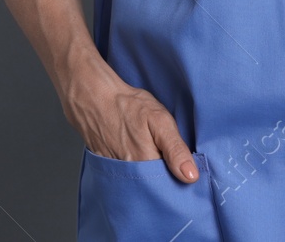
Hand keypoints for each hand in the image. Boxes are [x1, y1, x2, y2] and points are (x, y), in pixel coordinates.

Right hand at [62, 64, 198, 182]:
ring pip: (139, 183)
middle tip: (164, 154)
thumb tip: (191, 176)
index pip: (169, 185)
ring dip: (148, 174)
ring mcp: (116, 172)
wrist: (94, 98)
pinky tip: (135, 153)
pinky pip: (124, 177)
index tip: (184, 168)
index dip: (178, 178)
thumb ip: (176, 149)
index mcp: (146, 164)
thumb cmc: (128, 106)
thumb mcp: (159, 120)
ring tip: (149, 151)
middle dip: (163, 178)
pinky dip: (133, 170)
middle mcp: (130, 174)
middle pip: (153, 187)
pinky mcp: (107, 167)